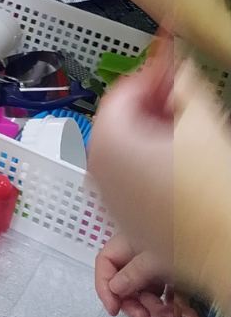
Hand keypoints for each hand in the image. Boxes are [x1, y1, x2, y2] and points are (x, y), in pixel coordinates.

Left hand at [89, 42, 230, 310]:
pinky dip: (150, 168)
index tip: (172, 70)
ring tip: (188, 135)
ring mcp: (109, 202)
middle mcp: (97, 173)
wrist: (226, 247)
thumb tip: (179, 69)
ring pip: (125, 154)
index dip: (150, 77)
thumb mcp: (201, 122)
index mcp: (107, 143)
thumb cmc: (214, 192)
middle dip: (150, 107)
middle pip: (119, 124)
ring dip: (151, 137)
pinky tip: (184, 168)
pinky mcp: (127, 223)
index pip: (120, 93)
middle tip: (182, 98)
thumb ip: (185, 85)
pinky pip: (131, 184)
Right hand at [93, 234, 197, 316]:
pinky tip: (188, 316)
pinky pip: (171, 295)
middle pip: (128, 282)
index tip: (114, 309)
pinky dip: (178, 308)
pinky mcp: (180, 274)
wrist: (224, 246)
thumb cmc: (194, 239)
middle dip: (137, 304)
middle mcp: (145, 250)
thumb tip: (116, 288)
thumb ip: (133, 274)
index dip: (105, 286)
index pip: (106, 263)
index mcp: (133, 239)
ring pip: (151, 292)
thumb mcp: (156, 259)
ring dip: (160, 310)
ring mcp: (163, 263)